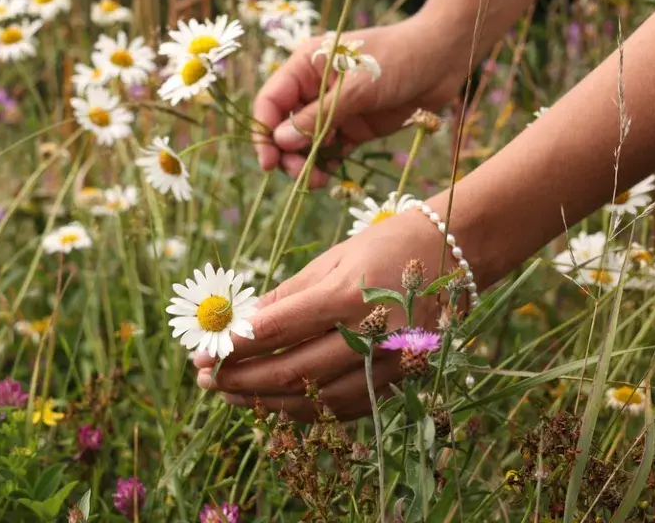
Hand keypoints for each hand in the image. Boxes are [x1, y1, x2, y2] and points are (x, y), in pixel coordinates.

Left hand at [193, 210, 446, 421]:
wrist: (454, 254)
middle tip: (205, 378)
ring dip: (266, 402)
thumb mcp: (330, 260)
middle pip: (292, 373)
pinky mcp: (399, 379)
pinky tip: (274, 401)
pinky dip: (304, 408)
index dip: (233, 348)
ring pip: (316, 399)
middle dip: (241, 381)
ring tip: (231, 394)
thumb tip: (238, 327)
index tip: (200, 354)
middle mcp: (371, 334)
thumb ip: (286, 297)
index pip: (276, 331)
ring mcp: (388, 363)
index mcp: (348, 295)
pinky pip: (344, 406)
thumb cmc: (383, 246)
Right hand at [252, 12, 465, 186]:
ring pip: (306, 141)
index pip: (271, 100)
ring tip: (316, 181)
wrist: (444, 58)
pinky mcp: (355, 126)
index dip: (264, 130)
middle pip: (285, 125)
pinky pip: (331, 149)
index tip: (268, 161)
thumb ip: (318, 116)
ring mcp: (335, 108)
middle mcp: (315, 87)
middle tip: (297, 174)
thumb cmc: (398, 59)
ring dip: (306, 162)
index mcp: (306, 65)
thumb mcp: (356, 88)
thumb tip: (281, 141)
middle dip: (286, 152)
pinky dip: (326, 163)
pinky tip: (328, 175)